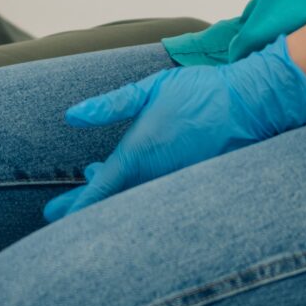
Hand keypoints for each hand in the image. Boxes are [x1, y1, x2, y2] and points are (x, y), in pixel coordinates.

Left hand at [42, 36, 305, 220]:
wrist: (253, 106)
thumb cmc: (200, 93)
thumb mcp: (148, 90)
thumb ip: (109, 106)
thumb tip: (72, 115)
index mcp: (140, 155)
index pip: (99, 191)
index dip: (73, 207)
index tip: (52, 215)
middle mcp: (156, 179)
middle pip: (112, 206)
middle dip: (85, 208)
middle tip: (59, 210)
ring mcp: (176, 189)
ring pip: (133, 205)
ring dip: (111, 196)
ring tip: (93, 178)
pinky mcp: (193, 192)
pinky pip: (156, 202)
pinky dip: (136, 194)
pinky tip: (130, 179)